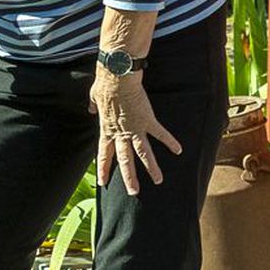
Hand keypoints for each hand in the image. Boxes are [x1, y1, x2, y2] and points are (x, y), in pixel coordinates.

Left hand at [91, 71, 180, 195]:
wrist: (116, 77)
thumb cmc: (104, 85)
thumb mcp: (94, 98)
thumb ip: (93, 106)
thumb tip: (91, 108)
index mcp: (107, 129)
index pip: (104, 153)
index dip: (103, 168)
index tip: (102, 182)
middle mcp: (120, 133)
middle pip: (124, 160)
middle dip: (129, 177)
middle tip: (133, 192)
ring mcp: (134, 128)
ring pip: (143, 153)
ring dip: (151, 168)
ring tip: (158, 180)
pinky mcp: (147, 120)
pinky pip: (160, 133)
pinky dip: (170, 141)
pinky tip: (178, 150)